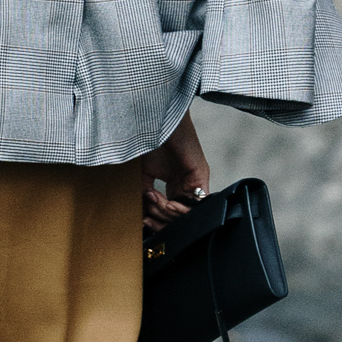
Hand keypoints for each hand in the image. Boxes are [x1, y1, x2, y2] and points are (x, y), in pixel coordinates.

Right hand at [138, 110, 209, 231]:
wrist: (154, 120)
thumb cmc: (148, 140)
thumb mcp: (142, 174)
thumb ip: (144, 195)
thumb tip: (140, 217)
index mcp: (174, 185)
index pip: (170, 213)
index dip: (157, 221)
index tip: (143, 222)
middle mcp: (187, 186)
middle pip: (177, 217)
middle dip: (160, 222)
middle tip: (146, 219)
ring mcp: (195, 182)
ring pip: (185, 214)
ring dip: (165, 212)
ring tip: (151, 199)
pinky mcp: (200, 176)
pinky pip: (195, 204)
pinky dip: (178, 208)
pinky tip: (165, 202)